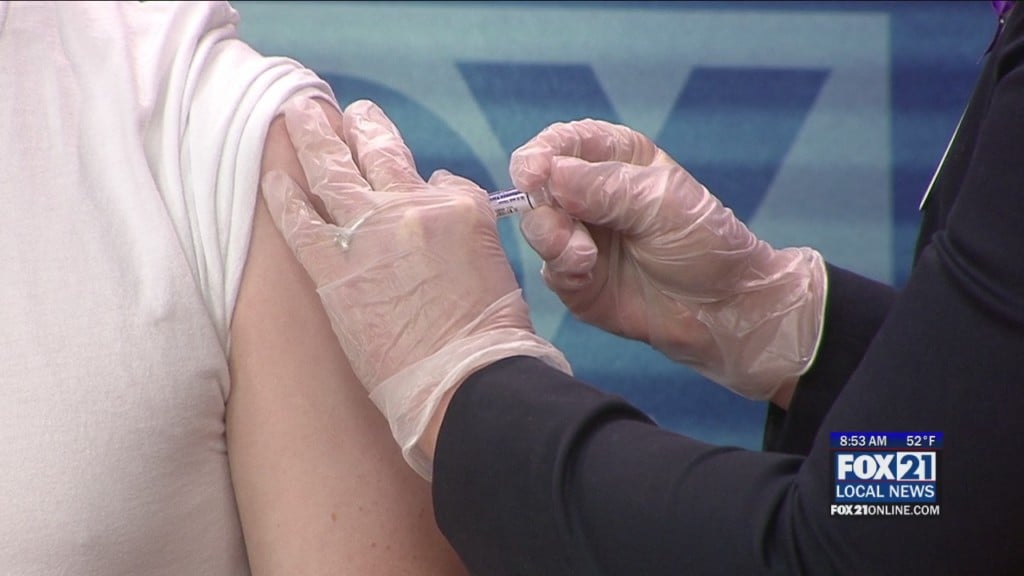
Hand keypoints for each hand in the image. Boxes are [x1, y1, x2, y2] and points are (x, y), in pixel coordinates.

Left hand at [261, 98, 568, 478]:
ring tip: (299, 113)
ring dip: (314, 137)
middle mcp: (413, 208)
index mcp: (459, 208)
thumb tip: (439, 191)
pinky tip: (272, 177)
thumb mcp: (497, 266)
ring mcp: (370, 235)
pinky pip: (300, 221)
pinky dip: (285, 195)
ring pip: (333, 171)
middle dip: (358, 126)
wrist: (466, 382)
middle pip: (378, 152)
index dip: (414, 170)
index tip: (398, 162)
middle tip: (342, 111)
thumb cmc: (490, 337)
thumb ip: (465, 222)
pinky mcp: (335, 272)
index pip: (435, 177)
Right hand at [510, 119, 824, 401]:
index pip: (561, 144)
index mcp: (615, 159)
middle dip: (543, 205)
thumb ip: (605, 186)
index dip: (539, 155)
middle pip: (537, 186)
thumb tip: (549, 175)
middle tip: (564, 227)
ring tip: (584, 257)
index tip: (533, 175)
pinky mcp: (575, 278)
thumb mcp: (661, 203)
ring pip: (536, 227)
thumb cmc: (704, 243)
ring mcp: (579, 237)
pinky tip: (587, 274)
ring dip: (552, 240)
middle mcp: (589, 194)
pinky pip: (548, 268)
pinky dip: (562, 269)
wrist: (722, 310)